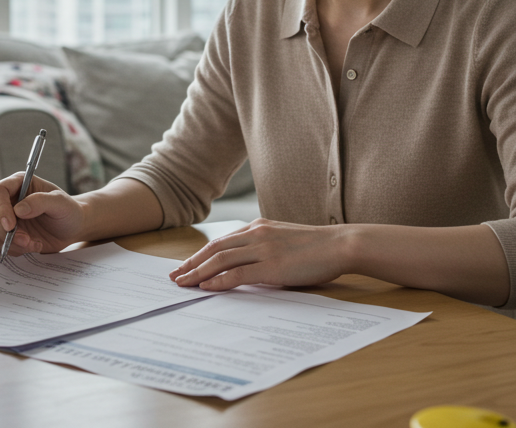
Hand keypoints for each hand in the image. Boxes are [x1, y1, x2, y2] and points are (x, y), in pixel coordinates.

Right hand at [0, 171, 85, 255]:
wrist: (72, 228)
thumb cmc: (68, 210)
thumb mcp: (61, 202)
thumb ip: (41, 201)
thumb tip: (18, 210)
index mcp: (18, 184)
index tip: (10, 225)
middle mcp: (9, 200)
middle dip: (5, 231)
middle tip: (25, 240)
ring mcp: (8, 218)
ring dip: (12, 243)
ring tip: (35, 244)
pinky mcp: (10, 234)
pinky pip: (3, 244)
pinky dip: (16, 249)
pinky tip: (35, 246)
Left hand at [169, 218, 353, 290]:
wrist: (340, 244)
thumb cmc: (317, 247)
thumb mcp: (283, 241)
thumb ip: (263, 248)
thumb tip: (245, 268)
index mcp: (258, 227)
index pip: (221, 241)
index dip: (200, 255)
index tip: (186, 266)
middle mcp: (256, 234)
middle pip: (214, 249)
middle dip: (191, 263)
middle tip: (175, 276)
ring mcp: (263, 249)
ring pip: (220, 260)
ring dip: (198, 272)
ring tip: (183, 283)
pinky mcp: (272, 266)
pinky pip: (237, 274)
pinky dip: (218, 280)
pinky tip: (205, 287)